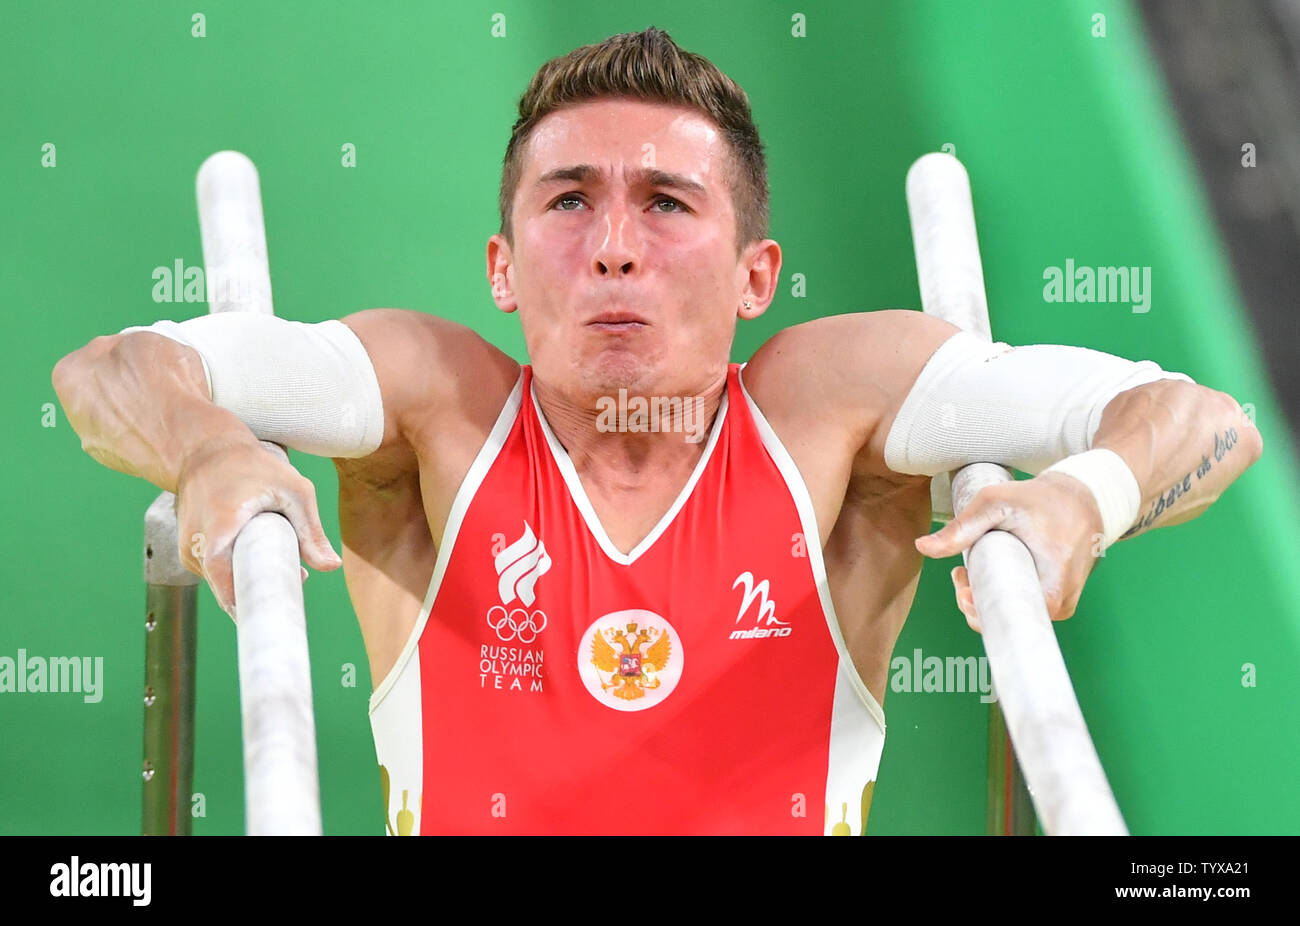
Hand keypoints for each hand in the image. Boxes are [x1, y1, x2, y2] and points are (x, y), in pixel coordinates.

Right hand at [175, 438, 341, 619]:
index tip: (272, 618)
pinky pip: (216, 573)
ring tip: (285, 563)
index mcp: (220, 527)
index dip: (248, 605)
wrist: (205, 450)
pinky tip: (259, 557)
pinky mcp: (189, 551)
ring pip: (223, 582)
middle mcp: (197, 543)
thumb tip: (331, 566)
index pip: (226, 582)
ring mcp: (188, 548)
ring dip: (251, 580)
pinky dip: (237, 571)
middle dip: (262, 591)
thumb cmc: (252, 465)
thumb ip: (312, 531)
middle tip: (296, 581)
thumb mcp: (293, 490)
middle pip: (229, 587)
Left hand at [913, 472, 1104, 631]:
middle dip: (976, 601)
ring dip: (987, 596)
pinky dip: (1003, 594)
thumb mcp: (997, 503)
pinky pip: (1024, 608)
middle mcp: (1063, 603)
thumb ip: (961, 527)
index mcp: (1054, 585)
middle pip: (1009, 621)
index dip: (979, 611)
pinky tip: (991, 574)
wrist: (1084, 498)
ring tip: (972, 568)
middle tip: (962, 572)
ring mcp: (1063, 604)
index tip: (963, 589)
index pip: (1012, 620)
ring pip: (1015, 616)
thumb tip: (923, 547)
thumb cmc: (1042, 500)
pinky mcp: (1060, 600)